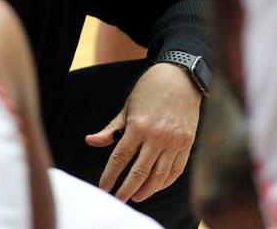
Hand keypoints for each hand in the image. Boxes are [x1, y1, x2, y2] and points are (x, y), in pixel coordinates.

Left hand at [85, 63, 201, 202]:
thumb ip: (110, 129)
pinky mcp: (187, 143)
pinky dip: (165, 182)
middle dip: (127, 189)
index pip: (120, 157)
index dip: (110, 175)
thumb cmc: (149, 91)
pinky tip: (155, 186)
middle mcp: (157, 136)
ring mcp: (174, 141)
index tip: (104, 187)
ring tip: (136, 197)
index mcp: (138, 125)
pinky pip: (176, 170)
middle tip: (118, 199)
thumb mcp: (127, 107)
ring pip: (159, 175)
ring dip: (146, 190)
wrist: (180, 78)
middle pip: (139, 171)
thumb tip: (90, 141)